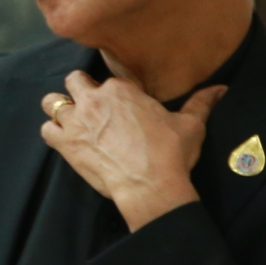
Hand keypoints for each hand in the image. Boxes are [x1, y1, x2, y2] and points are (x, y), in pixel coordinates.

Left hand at [42, 71, 217, 231]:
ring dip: (60, 108)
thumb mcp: (191, 125)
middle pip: (75, 80)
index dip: (114, 91)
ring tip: (73, 120)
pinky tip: (65, 139)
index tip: (121, 104)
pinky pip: (46, 129)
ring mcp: (75, 120)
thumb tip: (219, 88)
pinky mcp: (64, 143)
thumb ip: (201, 103)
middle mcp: (94, 99)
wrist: (151, 185)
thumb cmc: (171, 153)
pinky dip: (53, 133)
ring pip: (52, 101)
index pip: (110, 79)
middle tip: (92, 107)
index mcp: (122, 90)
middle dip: (81, 89)